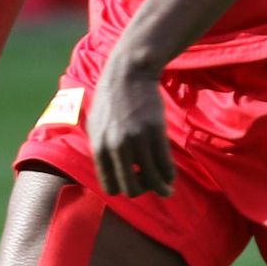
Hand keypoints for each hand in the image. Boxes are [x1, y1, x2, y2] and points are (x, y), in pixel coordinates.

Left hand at [86, 58, 173, 199]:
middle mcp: (116, 147)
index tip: (133, 185)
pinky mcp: (155, 131)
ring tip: (166, 189)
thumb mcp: (95, 126)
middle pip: (131, 188)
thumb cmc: (111, 99)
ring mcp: (137, 140)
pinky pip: (164, 164)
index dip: (123, 189)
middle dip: (143, 192)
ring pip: (151, 179)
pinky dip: (169, 174)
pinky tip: (171, 175)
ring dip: (161, 189)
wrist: (129, 74)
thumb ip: (101, 150)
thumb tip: (109, 173)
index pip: (110, 187)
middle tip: (150, 187)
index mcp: (99, 148)